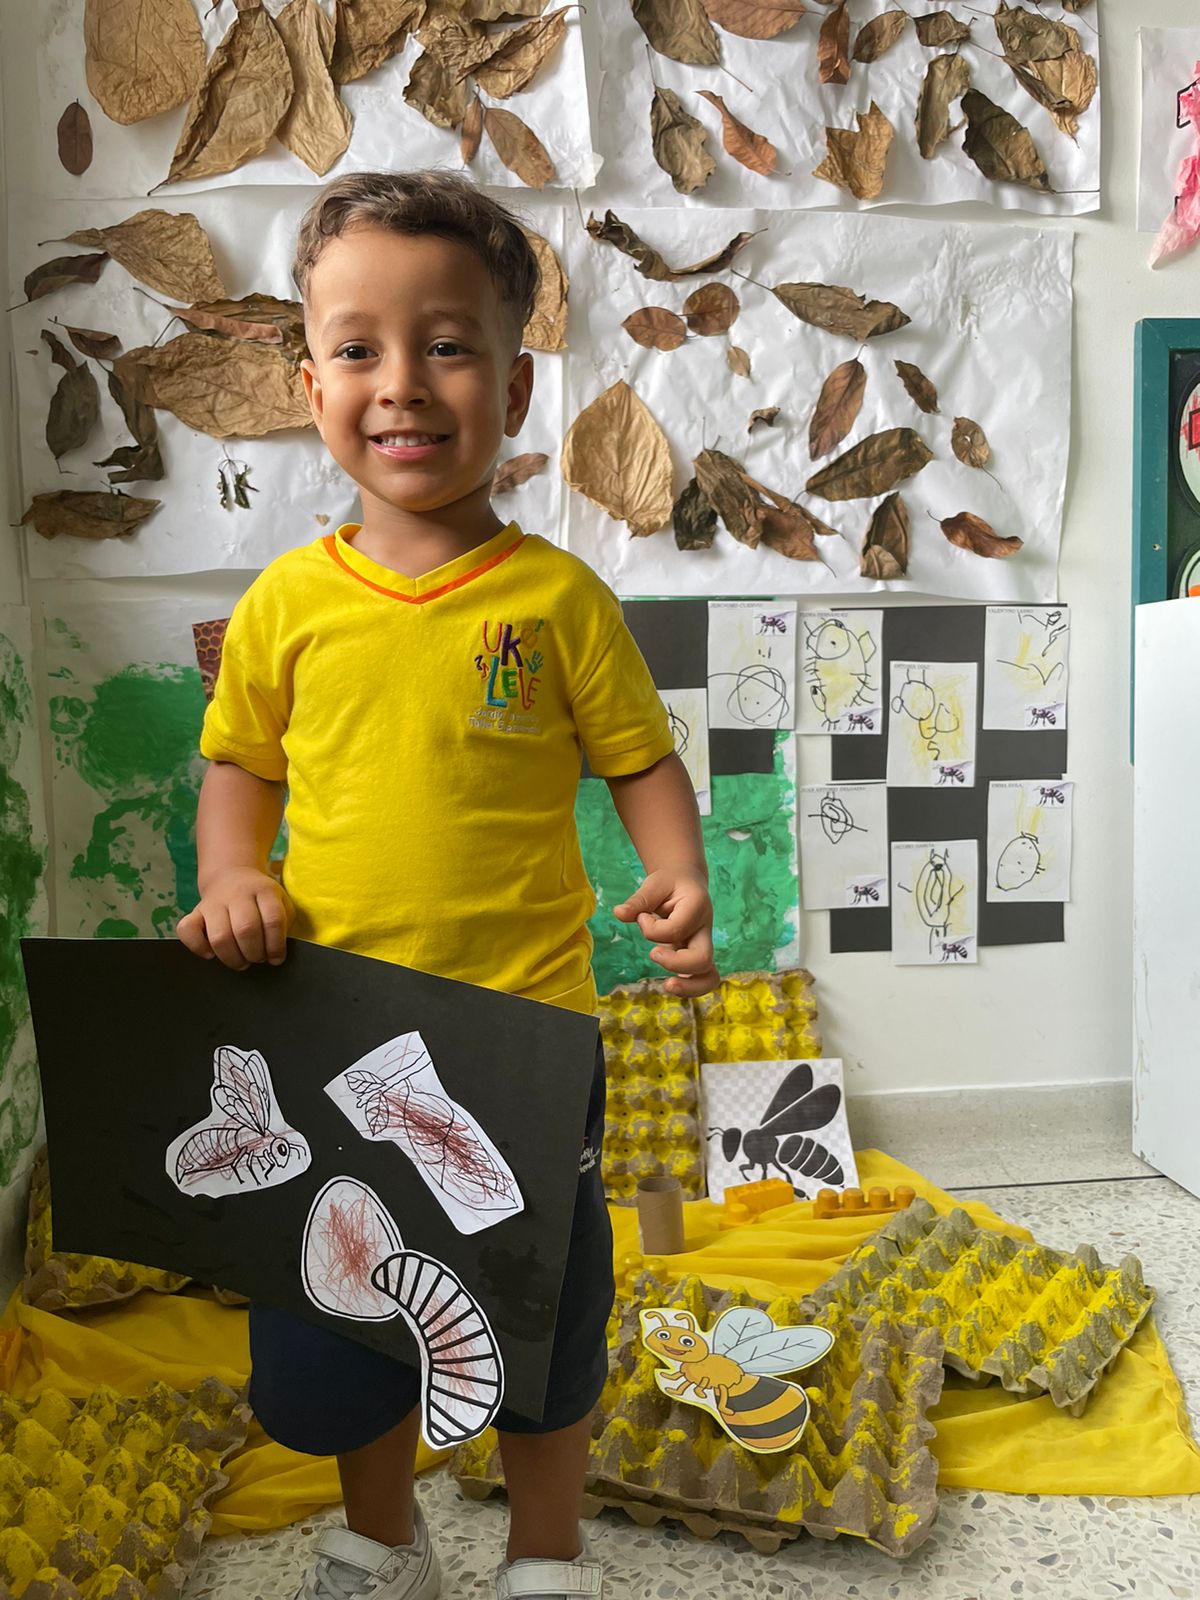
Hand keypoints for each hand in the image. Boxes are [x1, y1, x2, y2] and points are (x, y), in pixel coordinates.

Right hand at [176, 868, 291, 969]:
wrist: (232, 875)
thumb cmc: (260, 899)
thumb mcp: (281, 903)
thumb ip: (283, 925)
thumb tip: (276, 955)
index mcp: (264, 891)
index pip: (273, 919)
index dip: (276, 945)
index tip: (276, 958)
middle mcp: (238, 894)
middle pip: (246, 929)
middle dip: (254, 953)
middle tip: (257, 959)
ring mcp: (214, 903)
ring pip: (220, 936)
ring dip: (232, 957)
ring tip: (241, 962)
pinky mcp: (195, 911)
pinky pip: (187, 930)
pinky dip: (198, 947)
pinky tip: (211, 954)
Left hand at [613, 867, 718, 997]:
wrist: (685, 883)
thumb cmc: (669, 884)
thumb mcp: (653, 885)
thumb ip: (638, 900)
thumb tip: (619, 913)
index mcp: (697, 907)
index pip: (676, 929)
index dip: (652, 929)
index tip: (642, 917)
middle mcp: (704, 929)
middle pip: (702, 958)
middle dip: (675, 963)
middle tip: (653, 953)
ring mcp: (702, 946)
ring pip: (709, 976)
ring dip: (689, 987)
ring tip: (667, 985)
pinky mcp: (696, 957)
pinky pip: (702, 980)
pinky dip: (689, 988)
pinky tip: (670, 985)